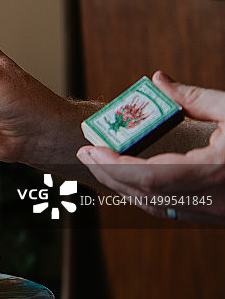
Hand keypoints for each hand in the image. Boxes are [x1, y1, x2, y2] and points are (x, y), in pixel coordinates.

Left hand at [77, 71, 224, 223]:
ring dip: (123, 187)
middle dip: (108, 174)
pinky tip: (132, 178)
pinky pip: (171, 211)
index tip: (88, 146)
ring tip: (102, 163)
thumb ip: (195, 97)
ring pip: (155, 207)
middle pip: (142, 194)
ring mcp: (214, 214)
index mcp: (212, 172)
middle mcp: (210, 200)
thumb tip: (158, 80)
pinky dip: (145, 195)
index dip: (111, 163)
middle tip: (86, 153)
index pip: (145, 175)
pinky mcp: (217, 217)